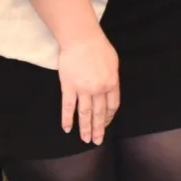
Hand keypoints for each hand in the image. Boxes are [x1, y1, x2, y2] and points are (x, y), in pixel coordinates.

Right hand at [57, 29, 119, 143]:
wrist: (81, 39)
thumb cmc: (99, 46)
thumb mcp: (113, 62)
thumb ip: (112, 78)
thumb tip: (110, 89)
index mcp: (112, 83)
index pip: (112, 106)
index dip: (108, 117)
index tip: (105, 124)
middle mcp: (98, 90)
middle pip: (99, 113)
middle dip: (98, 129)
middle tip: (97, 141)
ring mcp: (83, 90)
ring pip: (85, 114)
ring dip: (85, 128)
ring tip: (85, 140)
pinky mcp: (68, 87)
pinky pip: (68, 107)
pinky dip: (67, 119)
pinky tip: (67, 129)